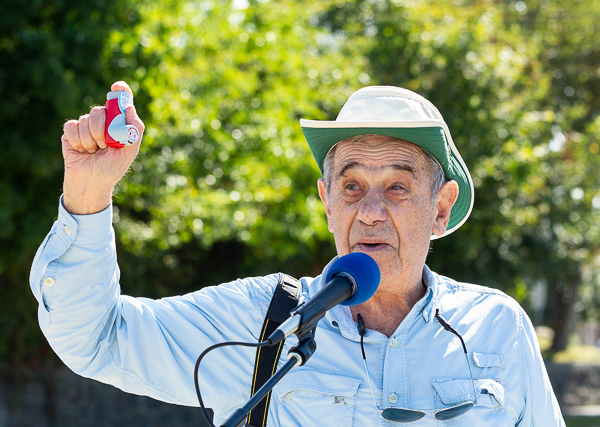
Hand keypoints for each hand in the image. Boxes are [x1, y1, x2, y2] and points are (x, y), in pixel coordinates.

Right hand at [62, 81, 144, 213]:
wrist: (92, 182)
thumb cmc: (112, 168)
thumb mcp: (129, 152)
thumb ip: (134, 130)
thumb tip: (130, 107)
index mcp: (118, 124)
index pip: (120, 101)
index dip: (120, 91)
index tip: (117, 87)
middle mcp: (102, 122)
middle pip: (99, 111)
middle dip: (101, 130)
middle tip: (104, 145)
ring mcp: (85, 126)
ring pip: (84, 120)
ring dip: (89, 140)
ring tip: (93, 152)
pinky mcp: (70, 132)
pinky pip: (71, 127)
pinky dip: (77, 140)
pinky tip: (81, 150)